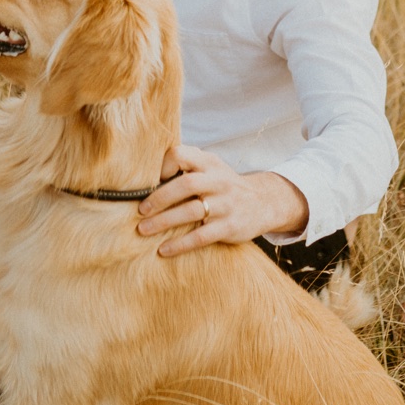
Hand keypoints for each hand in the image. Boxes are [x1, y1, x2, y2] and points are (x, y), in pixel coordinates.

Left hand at [136, 145, 308, 256]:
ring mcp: (225, 204)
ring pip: (191, 212)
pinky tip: (163, 250)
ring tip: (143, 230)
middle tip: (140, 210)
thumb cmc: (224, 185)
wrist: (264, 202)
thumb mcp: (211, 167)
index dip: (164, 165)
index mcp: (209, 163)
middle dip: (159, 198)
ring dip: (163, 222)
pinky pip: (201, 237)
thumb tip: (147, 174)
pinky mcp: (229, 227)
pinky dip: (180, 244)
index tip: (154, 179)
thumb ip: (187, 165)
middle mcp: (218, 181)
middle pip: (185, 185)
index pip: (182, 155)